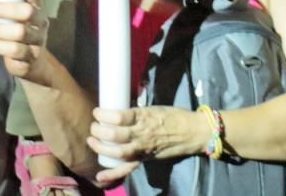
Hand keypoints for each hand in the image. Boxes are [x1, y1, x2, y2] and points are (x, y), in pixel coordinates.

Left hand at [0, 0, 48, 81]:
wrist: (33, 62)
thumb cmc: (18, 30)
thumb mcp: (11, 12)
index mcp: (37, 6)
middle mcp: (41, 22)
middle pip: (27, 11)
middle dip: (3, 9)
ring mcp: (37, 41)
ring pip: (20, 33)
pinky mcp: (31, 59)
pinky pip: (17, 52)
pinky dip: (1, 48)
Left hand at [87, 105, 208, 178]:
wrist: (193, 132)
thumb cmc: (174, 116)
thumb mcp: (154, 108)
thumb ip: (137, 112)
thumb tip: (117, 110)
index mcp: (144, 116)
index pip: (119, 116)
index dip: (104, 114)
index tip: (97, 111)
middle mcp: (142, 133)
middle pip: (115, 135)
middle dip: (99, 131)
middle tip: (93, 126)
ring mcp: (143, 148)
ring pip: (118, 152)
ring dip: (101, 148)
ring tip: (92, 142)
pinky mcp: (145, 159)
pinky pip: (128, 168)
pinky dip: (113, 174)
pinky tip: (100, 176)